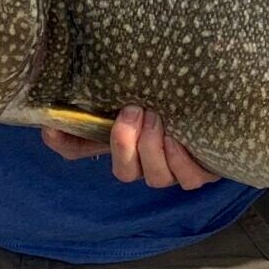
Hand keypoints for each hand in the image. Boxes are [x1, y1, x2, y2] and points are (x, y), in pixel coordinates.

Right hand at [42, 106, 220, 189]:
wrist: (217, 101)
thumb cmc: (170, 95)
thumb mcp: (135, 90)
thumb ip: (104, 95)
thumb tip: (51, 110)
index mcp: (120, 141)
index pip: (81, 150)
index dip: (67, 142)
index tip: (55, 125)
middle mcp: (144, 163)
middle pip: (125, 171)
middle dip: (126, 143)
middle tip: (134, 111)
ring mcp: (172, 170)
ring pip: (156, 177)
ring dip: (153, 148)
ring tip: (159, 119)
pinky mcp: (200, 172)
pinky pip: (188, 178)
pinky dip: (182, 160)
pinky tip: (180, 138)